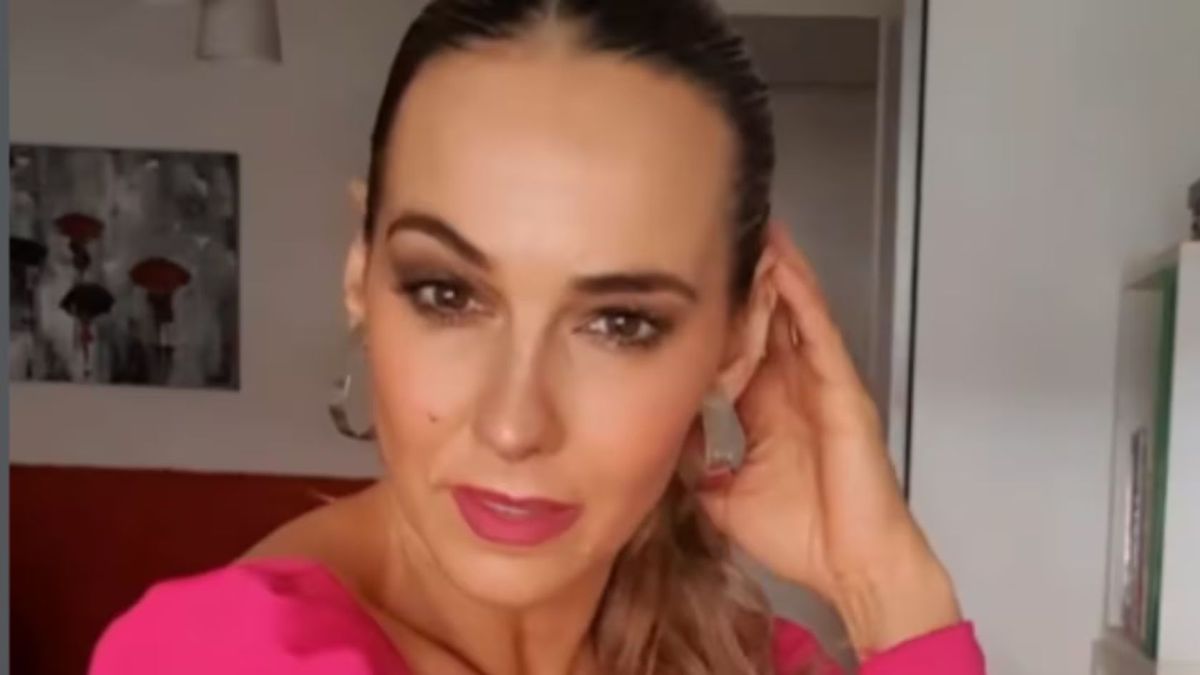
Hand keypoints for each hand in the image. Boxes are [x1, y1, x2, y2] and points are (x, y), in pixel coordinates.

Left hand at [698, 223, 960, 656]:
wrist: (850, 568)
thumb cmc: (800, 536)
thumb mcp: (724, 497)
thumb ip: (697, 465)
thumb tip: (663, 442)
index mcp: (767, 412)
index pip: (738, 350)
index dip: (717, 319)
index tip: (689, 285)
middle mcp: (795, 391)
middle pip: (768, 320)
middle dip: (749, 279)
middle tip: (724, 233)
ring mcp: (821, 387)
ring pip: (795, 316)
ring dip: (776, 273)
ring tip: (756, 230)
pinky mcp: (843, 392)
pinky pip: (820, 335)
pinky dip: (802, 300)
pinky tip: (784, 268)